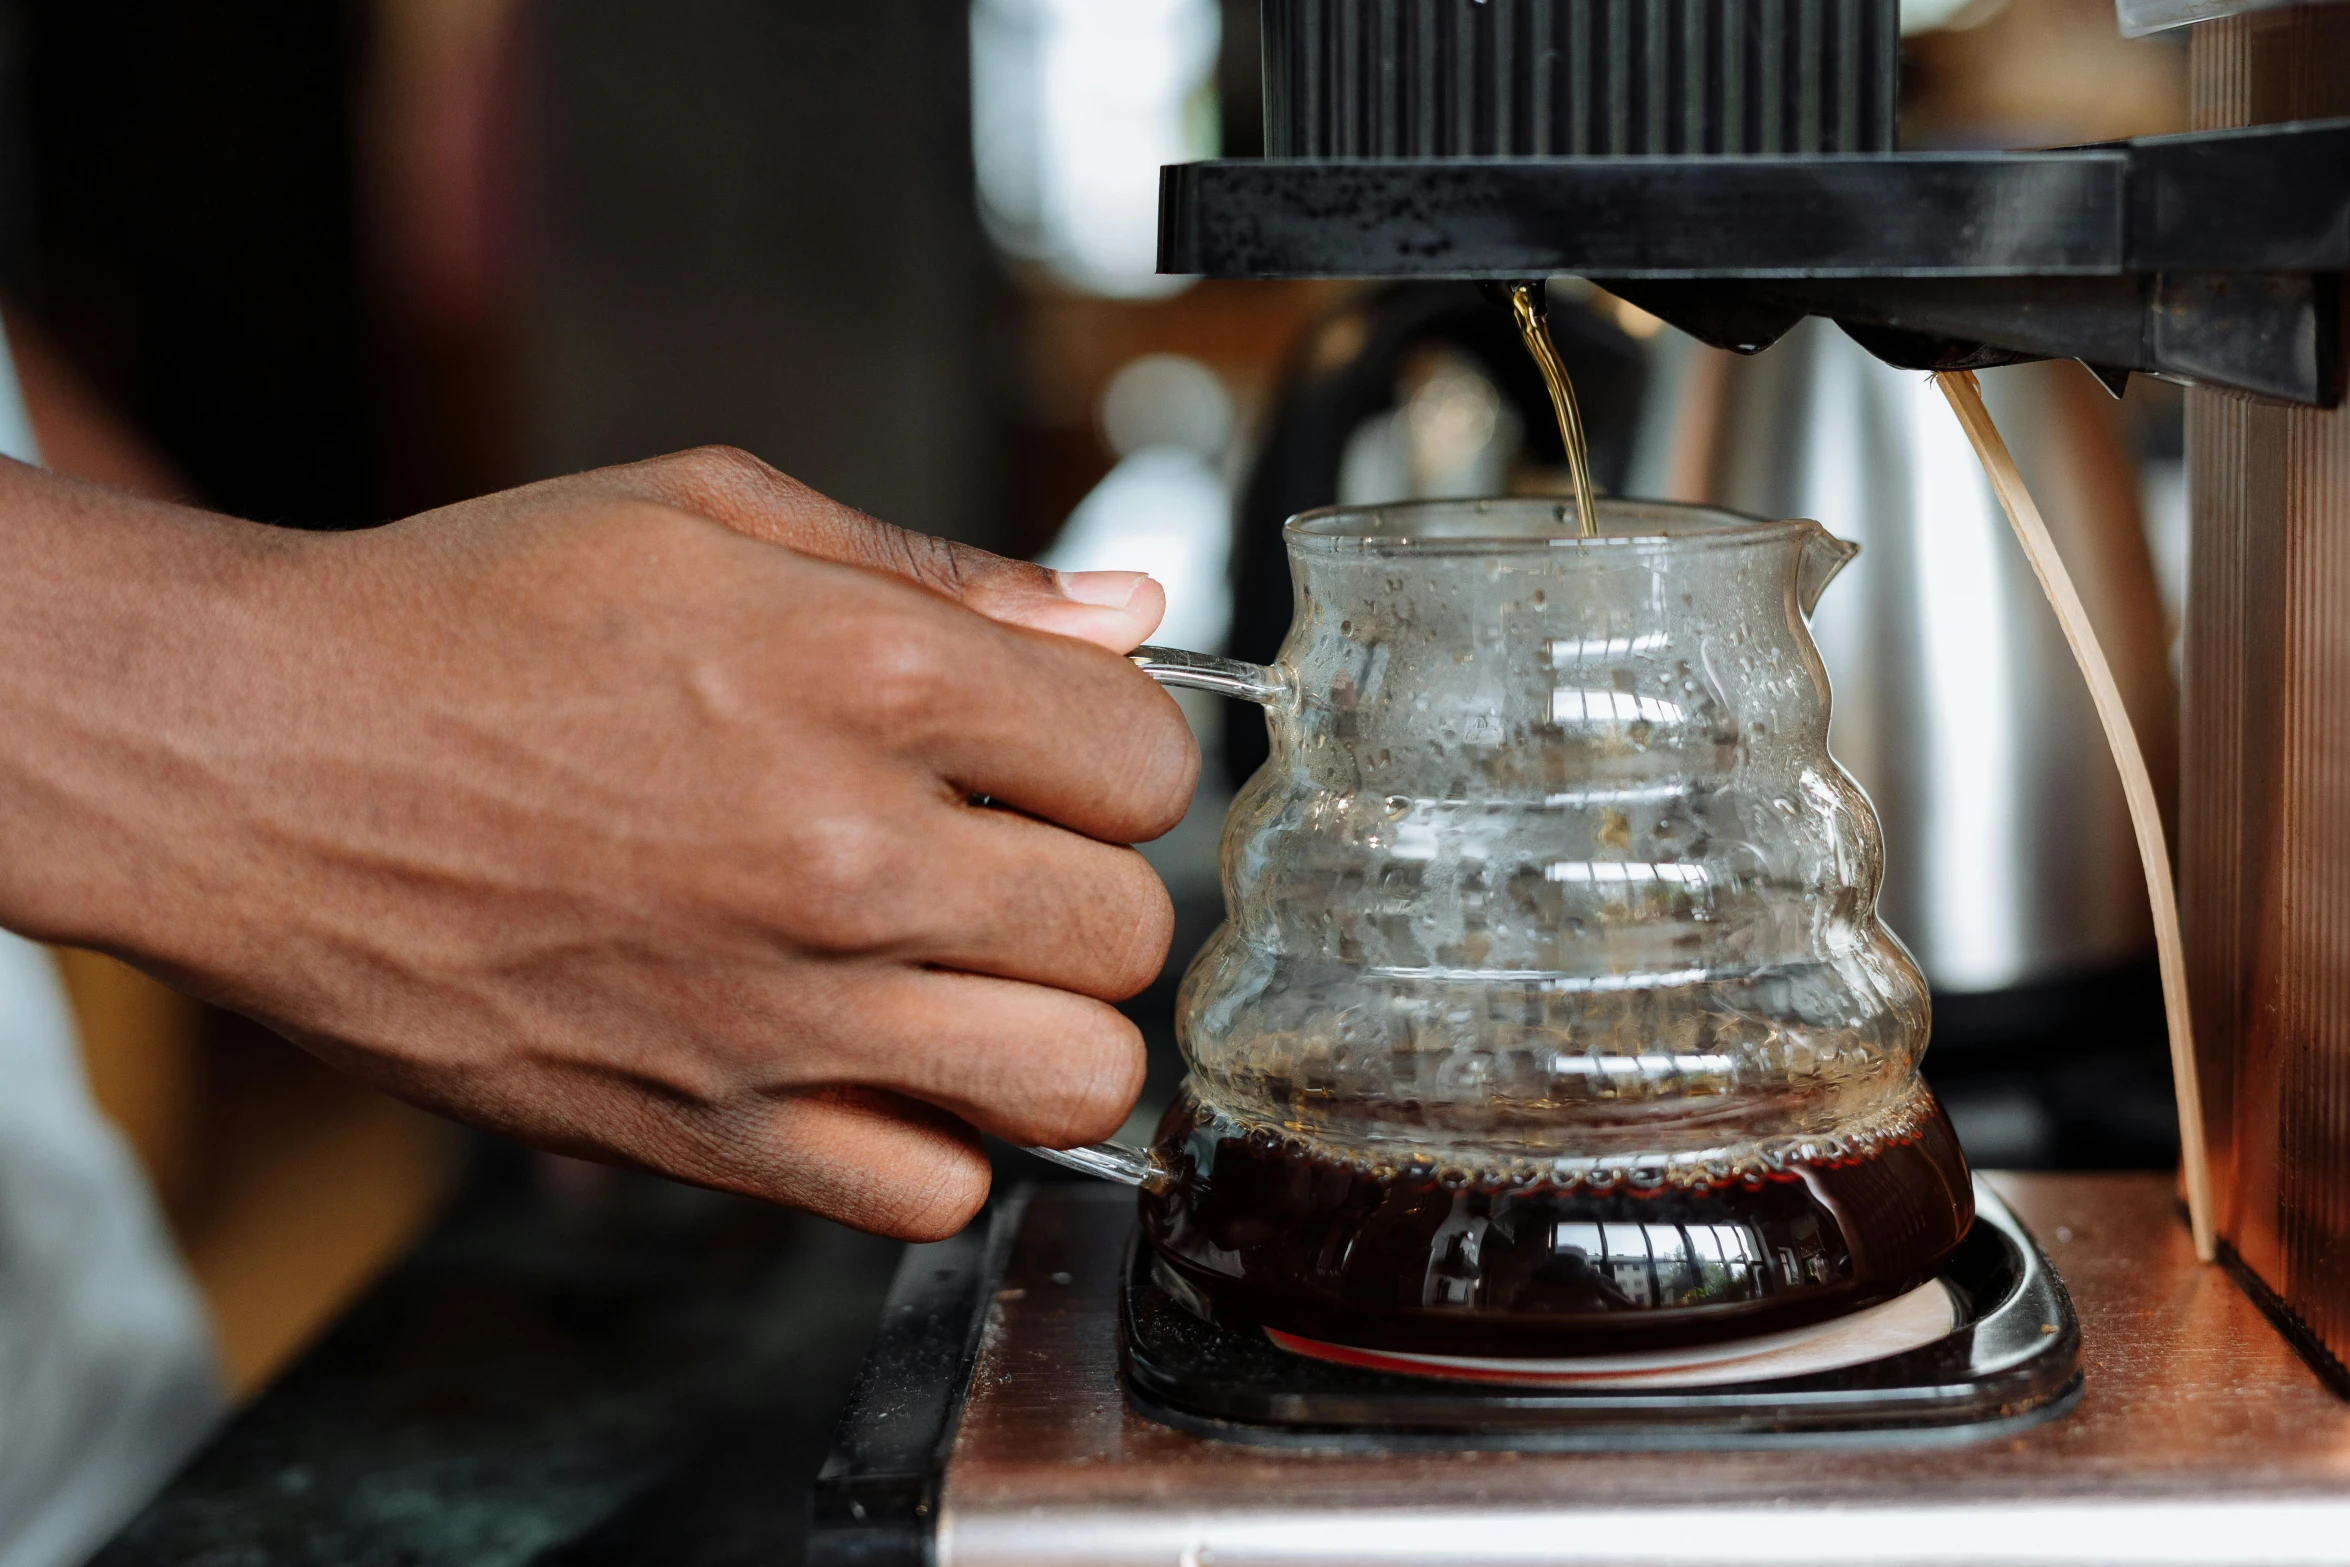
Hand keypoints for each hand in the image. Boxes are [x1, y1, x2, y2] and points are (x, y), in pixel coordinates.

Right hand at [0, 448, 1196, 1238]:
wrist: (259, 759)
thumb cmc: (470, 618)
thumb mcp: (709, 512)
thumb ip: (944, 569)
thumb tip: (1129, 615)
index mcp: (869, 674)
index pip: (1147, 761)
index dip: (1113, 755)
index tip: (1051, 757)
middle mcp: (847, 855)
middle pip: (1129, 930)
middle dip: (1087, 888)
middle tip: (1001, 862)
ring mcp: (782, 1010)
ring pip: (1075, 1078)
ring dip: (1045, 1025)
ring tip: (966, 974)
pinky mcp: (706, 1130)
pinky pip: (932, 1192)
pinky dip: (930, 1138)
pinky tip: (869, 1059)